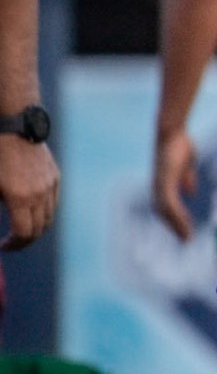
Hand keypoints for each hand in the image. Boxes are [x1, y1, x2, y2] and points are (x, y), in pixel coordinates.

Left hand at [0, 133, 57, 248]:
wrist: (14, 127)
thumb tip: (5, 223)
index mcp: (19, 199)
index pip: (24, 233)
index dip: (14, 244)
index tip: (3, 246)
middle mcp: (39, 195)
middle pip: (39, 229)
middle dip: (25, 239)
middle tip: (14, 241)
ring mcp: (50, 185)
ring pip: (49, 217)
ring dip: (37, 226)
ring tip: (23, 226)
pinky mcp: (55, 176)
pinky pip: (53, 201)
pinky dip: (44, 210)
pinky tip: (31, 208)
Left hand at [152, 129, 199, 241]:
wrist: (172, 133)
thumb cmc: (180, 146)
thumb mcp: (186, 166)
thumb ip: (187, 179)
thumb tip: (190, 192)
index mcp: (164, 184)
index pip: (167, 208)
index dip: (176, 221)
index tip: (186, 233)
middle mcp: (159, 187)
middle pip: (164, 213)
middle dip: (175, 227)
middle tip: (187, 241)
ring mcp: (160, 185)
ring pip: (166, 211)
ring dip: (177, 225)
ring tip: (187, 237)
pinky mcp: (164, 181)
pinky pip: (170, 203)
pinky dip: (177, 215)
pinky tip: (186, 222)